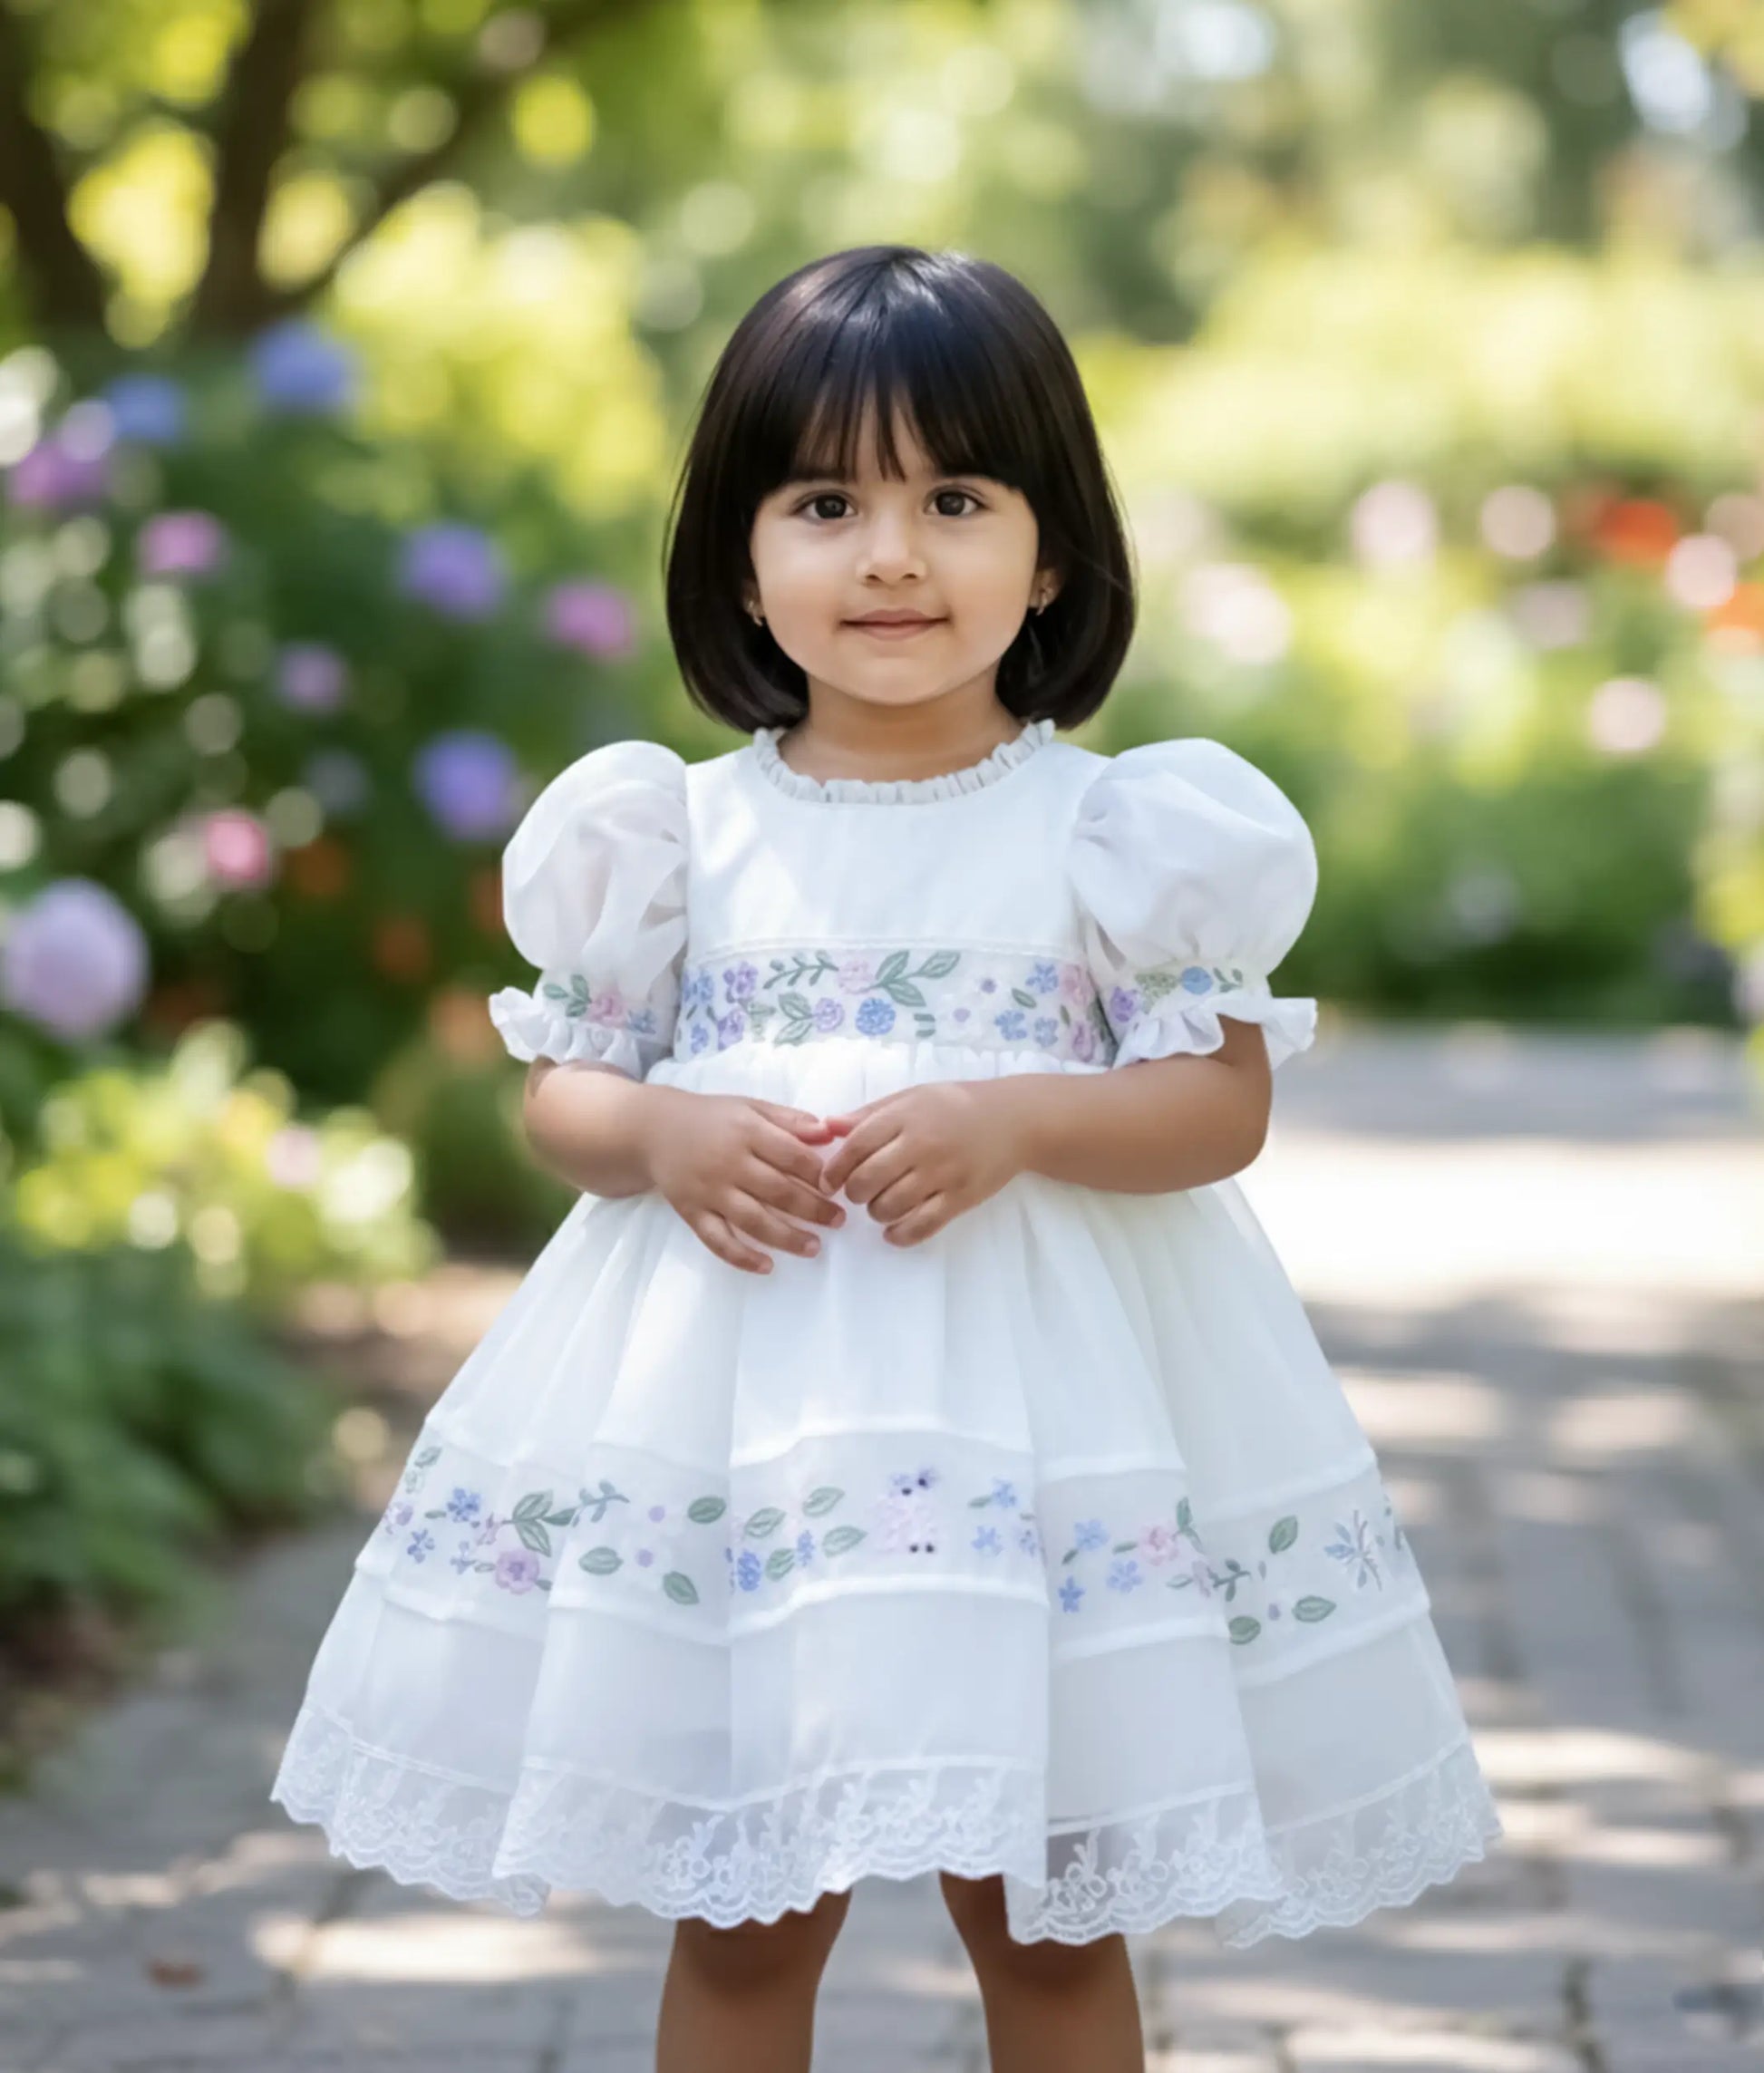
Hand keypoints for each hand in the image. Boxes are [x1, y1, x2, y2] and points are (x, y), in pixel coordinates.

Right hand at [644, 1093, 845, 1275]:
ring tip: (814, 1247)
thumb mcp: (750, 1107)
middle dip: (813, 1209)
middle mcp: (728, 1163)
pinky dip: (741, 1257)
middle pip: (778, 1191)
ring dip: (786, 1238)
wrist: (654, 1130)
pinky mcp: (692, 1213)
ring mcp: (709, 1191)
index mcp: (746, 1131)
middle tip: (839, 1220)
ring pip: (752, 1220)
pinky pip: (717, 1240)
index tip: (840, 1185)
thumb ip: (788, 1120)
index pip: (792, 1156)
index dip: (819, 1173)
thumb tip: (829, 1132)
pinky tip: (766, 1266)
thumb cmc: (712, 1118)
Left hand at [815, 1081, 1029, 1246]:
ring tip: (880, 1206)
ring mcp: (943, 1173)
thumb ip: (870, 1113)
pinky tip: (894, 1231)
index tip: (827, 1181)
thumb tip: (828, 1126)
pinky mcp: (961, 1198)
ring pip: (891, 1206)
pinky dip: (901, 1235)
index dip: (835, 1168)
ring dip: (876, 1212)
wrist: (1014, 1120)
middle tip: (858, 1193)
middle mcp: (922, 1144)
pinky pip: (922, 1226)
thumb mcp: (912, 1097)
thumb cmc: (956, 1105)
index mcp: (906, 1116)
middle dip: (854, 1193)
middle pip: (868, 1180)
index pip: (856, 1145)